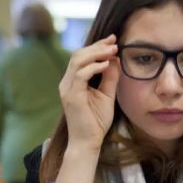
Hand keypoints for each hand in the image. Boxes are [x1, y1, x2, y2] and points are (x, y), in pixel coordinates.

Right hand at [58, 34, 119, 150]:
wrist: (87, 142)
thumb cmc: (96, 122)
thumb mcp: (107, 95)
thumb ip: (110, 78)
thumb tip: (115, 59)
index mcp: (73, 81)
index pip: (82, 57)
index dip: (97, 46)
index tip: (113, 40)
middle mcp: (67, 82)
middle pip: (78, 55)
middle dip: (97, 46)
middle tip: (114, 42)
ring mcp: (67, 88)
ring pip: (77, 61)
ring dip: (96, 53)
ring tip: (112, 51)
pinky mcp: (71, 96)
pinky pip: (80, 75)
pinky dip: (93, 67)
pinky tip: (106, 65)